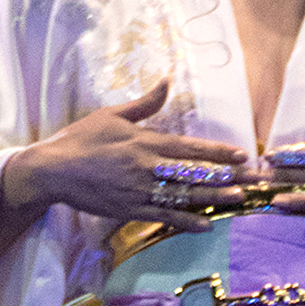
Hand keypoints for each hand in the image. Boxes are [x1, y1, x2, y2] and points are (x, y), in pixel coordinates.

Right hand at [0, 80, 248, 234]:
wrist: (52, 171)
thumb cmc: (80, 139)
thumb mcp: (112, 115)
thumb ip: (144, 104)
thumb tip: (166, 81)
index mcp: (144, 141)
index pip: (189, 147)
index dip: (217, 152)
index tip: (242, 155)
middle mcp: (146, 166)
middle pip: (193, 173)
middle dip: (225, 177)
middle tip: (252, 182)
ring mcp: (138, 190)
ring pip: (182, 196)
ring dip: (212, 199)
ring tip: (237, 201)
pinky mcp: (128, 210)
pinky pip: (162, 217)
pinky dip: (185, 221)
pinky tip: (206, 224)